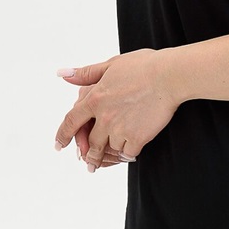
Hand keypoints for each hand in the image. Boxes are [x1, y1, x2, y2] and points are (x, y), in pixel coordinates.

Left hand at [54, 49, 178, 170]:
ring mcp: (120, 128)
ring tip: (109, 159)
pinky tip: (130, 152)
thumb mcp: (112, 64)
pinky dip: (128, 153)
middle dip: (88, 155)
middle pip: (90, 142)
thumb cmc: (144, 66)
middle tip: (89, 163)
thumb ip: (87, 73)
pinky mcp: (137, 137)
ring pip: (108, 149)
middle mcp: (104, 116)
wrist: (169, 76)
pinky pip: (127, 153)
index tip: (59, 145)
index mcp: (95, 98)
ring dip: (109, 153)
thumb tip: (63, 74)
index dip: (63, 135)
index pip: (71, 121)